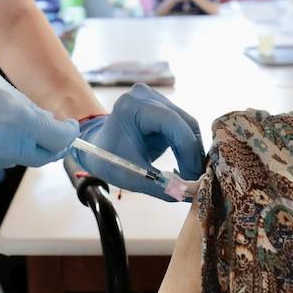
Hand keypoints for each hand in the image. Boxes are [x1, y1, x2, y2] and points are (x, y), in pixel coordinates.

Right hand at [0, 50, 76, 177]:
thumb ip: (20, 105)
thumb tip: (42, 123)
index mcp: (10, 116)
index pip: (55, 138)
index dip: (66, 135)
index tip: (67, 128)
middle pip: (38, 156)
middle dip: (46, 144)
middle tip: (44, 129)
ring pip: (11, 159)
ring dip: (13, 144)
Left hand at [74, 84, 204, 200]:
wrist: (95, 146)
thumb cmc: (107, 159)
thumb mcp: (130, 176)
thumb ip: (160, 186)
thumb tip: (190, 195)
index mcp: (133, 107)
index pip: (172, 123)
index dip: (188, 150)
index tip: (193, 176)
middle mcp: (146, 96)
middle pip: (184, 122)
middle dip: (193, 153)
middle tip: (197, 179)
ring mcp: (155, 99)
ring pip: (188, 125)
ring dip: (193, 150)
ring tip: (192, 174)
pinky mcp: (163, 107)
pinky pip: (183, 126)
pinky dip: (187, 146)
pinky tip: (186, 164)